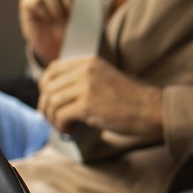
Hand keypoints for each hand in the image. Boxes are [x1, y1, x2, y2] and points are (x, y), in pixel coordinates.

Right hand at [18, 0, 88, 65]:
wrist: (63, 47)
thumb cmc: (79, 27)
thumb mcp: (93, 16)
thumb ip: (97, 0)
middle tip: (72, 13)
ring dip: (56, 7)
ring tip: (60, 19)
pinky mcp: (27, 3)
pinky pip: (34, 0)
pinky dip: (43, 12)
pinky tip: (48, 20)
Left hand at [37, 54, 162, 140]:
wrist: (147, 109)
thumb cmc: (128, 99)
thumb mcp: (104, 77)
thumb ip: (83, 79)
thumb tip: (54, 94)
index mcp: (89, 62)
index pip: (53, 69)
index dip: (45, 85)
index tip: (48, 99)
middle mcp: (85, 71)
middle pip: (49, 86)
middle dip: (45, 105)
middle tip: (52, 118)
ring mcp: (86, 87)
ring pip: (52, 102)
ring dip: (52, 118)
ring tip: (62, 126)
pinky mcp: (87, 106)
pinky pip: (61, 116)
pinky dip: (61, 126)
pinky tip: (70, 131)